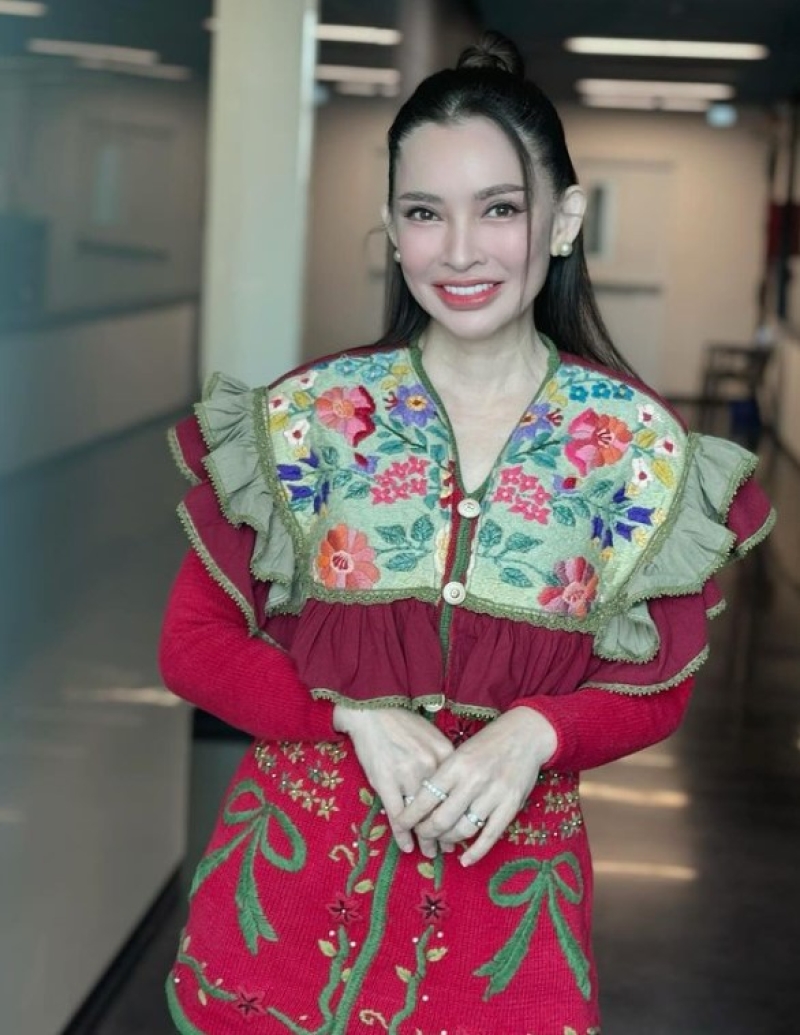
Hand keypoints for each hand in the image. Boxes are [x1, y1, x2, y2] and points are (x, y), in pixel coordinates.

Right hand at [332, 704, 454, 855]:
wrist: (372, 711)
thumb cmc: (403, 722)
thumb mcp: (432, 735)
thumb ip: (444, 759)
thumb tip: (454, 786)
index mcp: (445, 754)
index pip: (457, 792)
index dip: (460, 813)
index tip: (463, 827)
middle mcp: (429, 766)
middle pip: (442, 807)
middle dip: (446, 832)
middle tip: (449, 848)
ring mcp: (407, 775)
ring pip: (421, 816)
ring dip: (426, 839)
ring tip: (431, 853)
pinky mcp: (385, 782)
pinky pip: (397, 816)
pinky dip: (403, 835)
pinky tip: (407, 847)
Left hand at [395, 708, 557, 866]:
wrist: (524, 734)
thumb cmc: (486, 743)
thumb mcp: (459, 752)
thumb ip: (442, 776)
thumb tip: (419, 805)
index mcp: (455, 765)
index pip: (425, 799)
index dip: (410, 817)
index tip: (402, 825)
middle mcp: (473, 780)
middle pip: (441, 820)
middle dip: (427, 833)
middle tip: (422, 835)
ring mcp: (494, 794)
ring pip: (464, 830)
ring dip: (449, 840)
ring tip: (442, 841)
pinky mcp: (511, 806)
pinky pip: (490, 836)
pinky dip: (476, 852)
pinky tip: (465, 860)